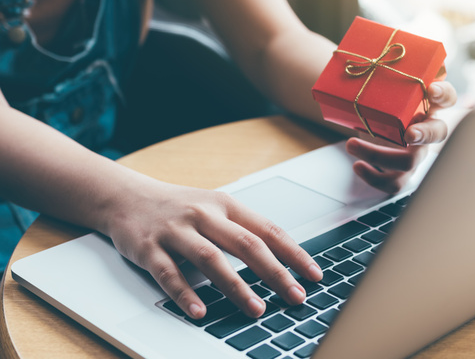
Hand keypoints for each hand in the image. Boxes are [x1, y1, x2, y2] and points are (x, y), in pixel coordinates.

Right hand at [104, 179, 321, 319]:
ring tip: (256, 309)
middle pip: (246, 244)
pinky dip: (186, 294)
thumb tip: (282, 260)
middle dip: (274, 273)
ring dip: (236, 286)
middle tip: (295, 296)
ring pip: (211, 259)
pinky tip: (200, 312)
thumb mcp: (215, 208)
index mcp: (226, 205)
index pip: (268, 229)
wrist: (126, 197)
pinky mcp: (149, 248)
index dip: (294, 253)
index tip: (314, 274)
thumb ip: (242, 230)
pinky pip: (169, 274)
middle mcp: (204, 215)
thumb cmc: (179, 208)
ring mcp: (176, 231)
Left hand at [346, 80, 457, 192]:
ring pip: (410, 161)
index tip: (430, 88)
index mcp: (427, 104)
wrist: (368, 119)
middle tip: (408, 134)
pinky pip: (395, 183)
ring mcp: (416, 152)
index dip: (443, 93)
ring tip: (350, 144)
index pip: (448, 97)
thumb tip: (361, 44)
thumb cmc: (381, 99)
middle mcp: (427, 128)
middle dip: (425, 134)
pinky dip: (374, 177)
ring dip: (379, 155)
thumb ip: (381, 69)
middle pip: (439, 134)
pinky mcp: (401, 171)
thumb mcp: (382, 83)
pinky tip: (357, 165)